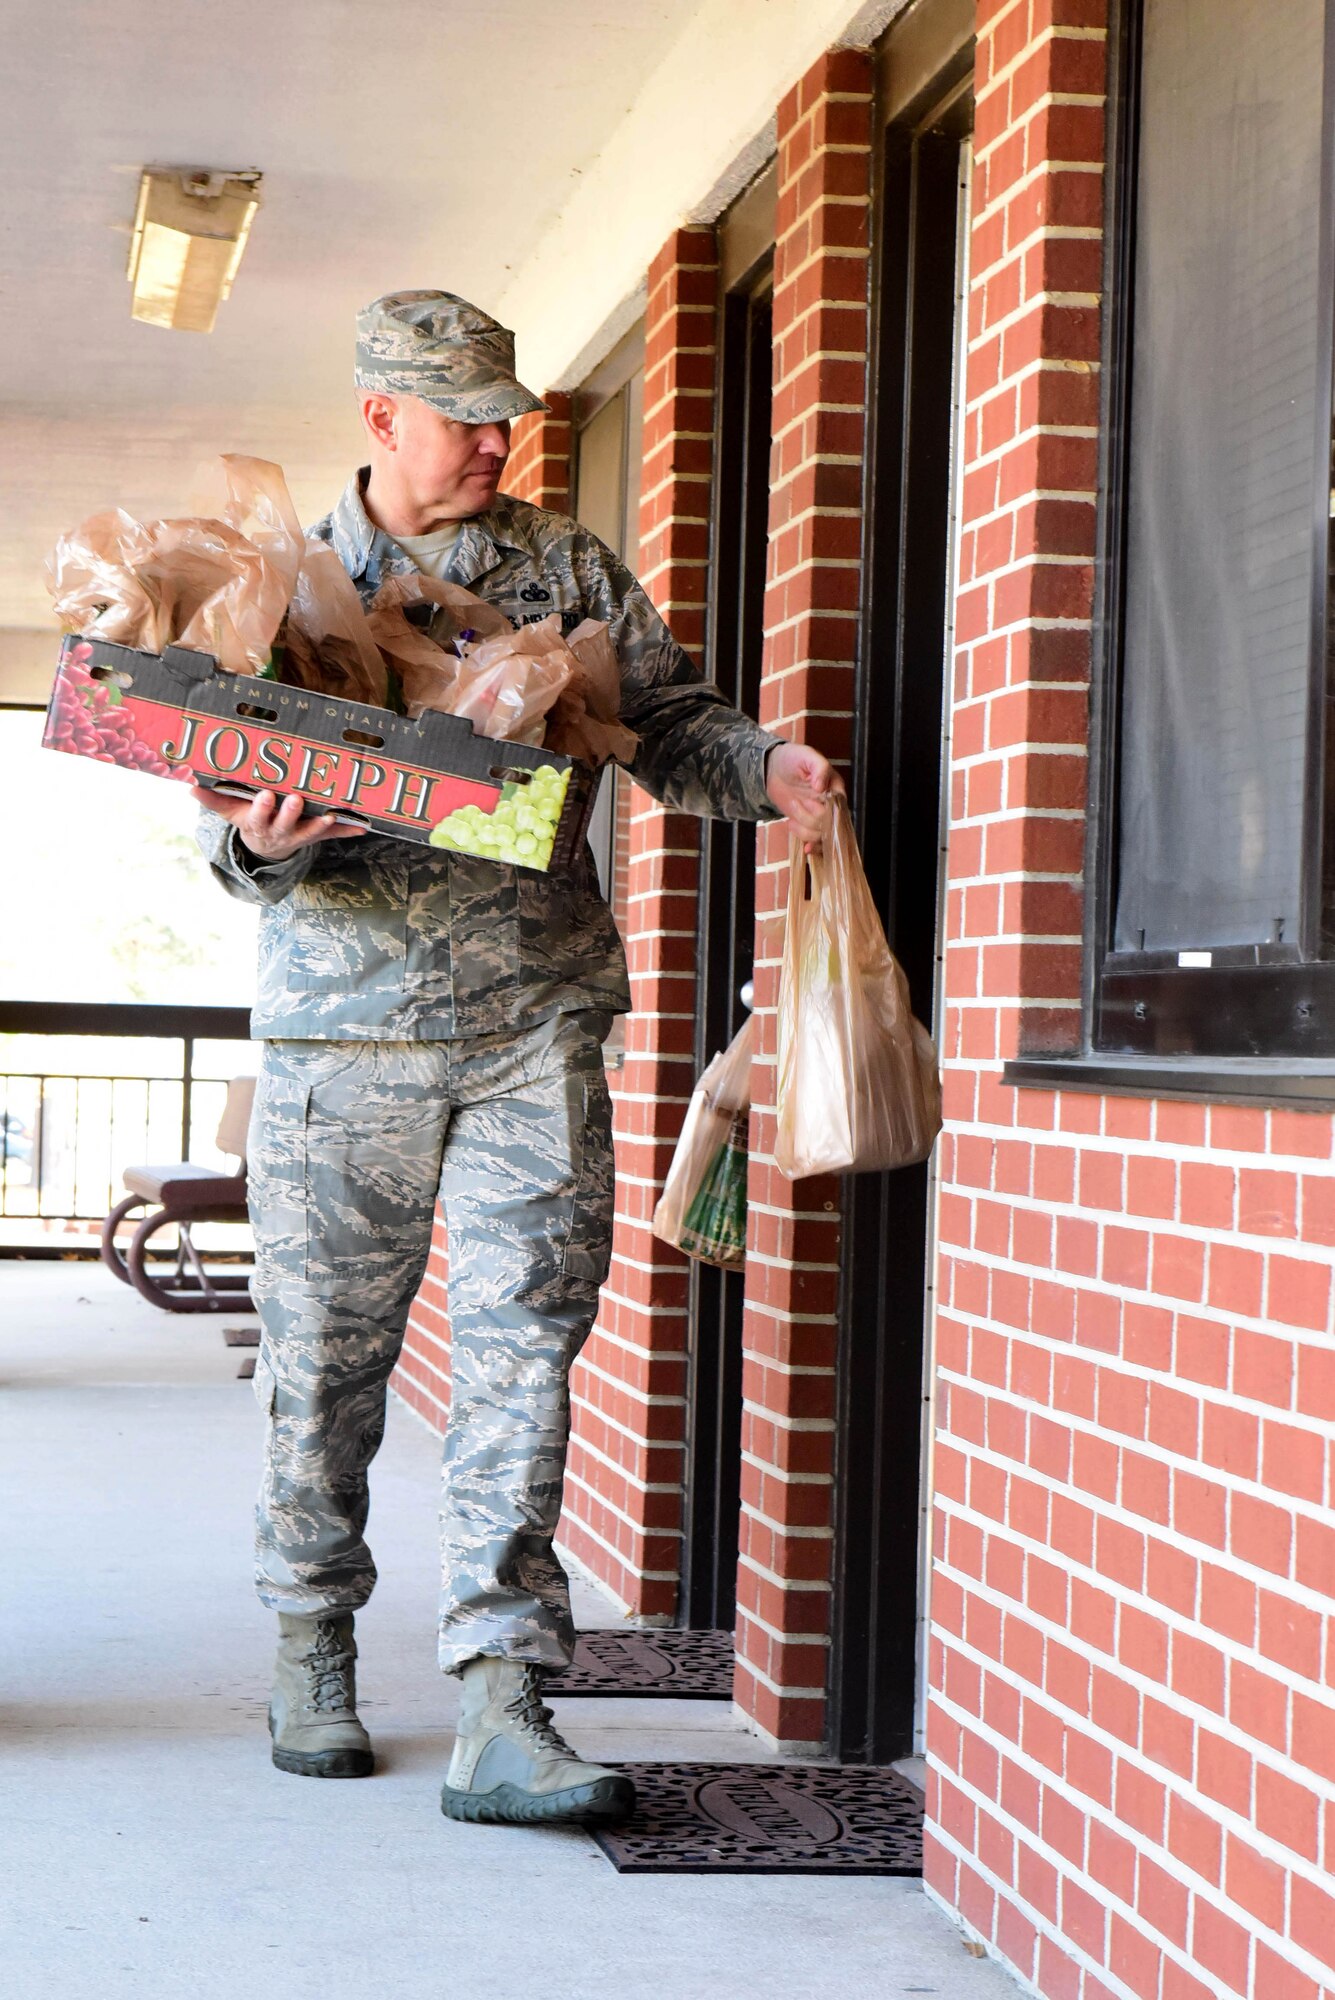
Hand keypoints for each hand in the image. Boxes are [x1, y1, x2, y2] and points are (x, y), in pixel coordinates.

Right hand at [192, 787, 365, 861]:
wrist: (268, 846)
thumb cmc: (250, 820)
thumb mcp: (230, 813)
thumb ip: (214, 800)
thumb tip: (189, 787)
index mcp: (259, 825)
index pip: (258, 817)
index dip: (262, 809)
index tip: (266, 795)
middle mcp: (280, 832)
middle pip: (285, 824)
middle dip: (291, 813)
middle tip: (297, 799)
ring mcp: (300, 835)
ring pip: (311, 832)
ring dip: (321, 825)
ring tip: (332, 816)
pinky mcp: (317, 836)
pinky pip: (334, 835)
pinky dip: (348, 831)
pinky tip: (363, 827)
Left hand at [764, 741, 844, 850]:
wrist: (774, 769)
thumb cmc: (793, 759)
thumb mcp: (807, 756)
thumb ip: (819, 768)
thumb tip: (821, 786)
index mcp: (836, 788)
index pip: (839, 807)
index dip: (825, 810)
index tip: (809, 801)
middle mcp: (831, 804)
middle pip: (829, 824)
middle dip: (810, 817)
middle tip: (796, 802)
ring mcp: (819, 816)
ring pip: (820, 835)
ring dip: (803, 827)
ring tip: (792, 809)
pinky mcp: (808, 824)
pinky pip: (813, 840)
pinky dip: (806, 841)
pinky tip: (800, 838)